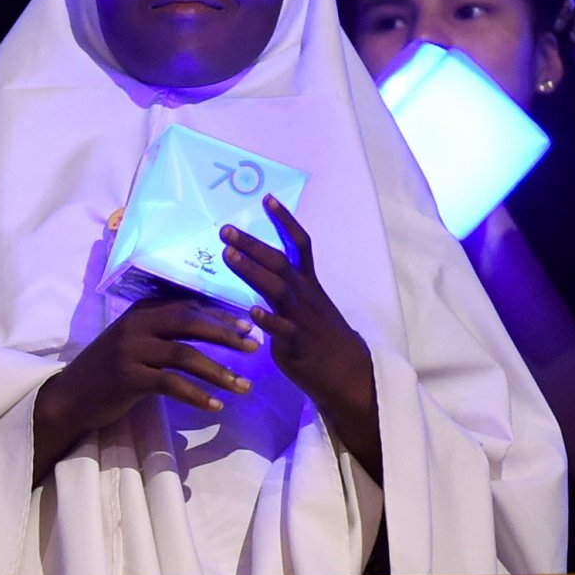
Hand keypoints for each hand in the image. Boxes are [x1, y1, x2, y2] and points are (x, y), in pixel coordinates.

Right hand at [35, 294, 260, 444]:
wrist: (71, 395)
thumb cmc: (108, 369)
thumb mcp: (134, 342)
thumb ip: (162, 331)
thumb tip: (209, 327)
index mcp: (139, 312)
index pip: (186, 305)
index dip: (219, 314)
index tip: (247, 325)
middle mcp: (135, 325)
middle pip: (188, 322)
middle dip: (225, 334)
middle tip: (254, 347)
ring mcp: (130, 350)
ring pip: (184, 354)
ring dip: (218, 371)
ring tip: (244, 386)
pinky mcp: (128, 377)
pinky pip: (170, 384)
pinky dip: (196, 395)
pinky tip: (216, 406)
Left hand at [221, 197, 374, 424]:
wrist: (350, 375)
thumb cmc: (322, 337)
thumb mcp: (306, 304)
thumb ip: (282, 285)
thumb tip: (254, 264)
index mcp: (308, 284)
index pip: (299, 245)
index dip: (285, 221)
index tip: (267, 198)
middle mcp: (305, 296)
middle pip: (279, 263)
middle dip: (252, 244)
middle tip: (225, 229)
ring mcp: (302, 319)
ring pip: (278, 290)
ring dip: (252, 271)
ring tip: (228, 255)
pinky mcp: (298, 345)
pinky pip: (283, 330)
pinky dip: (268, 320)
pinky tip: (252, 311)